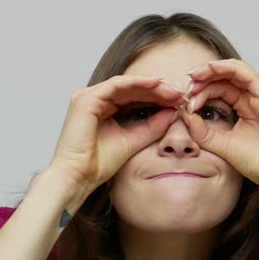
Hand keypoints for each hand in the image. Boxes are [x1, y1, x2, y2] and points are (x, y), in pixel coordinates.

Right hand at [50, 74, 187, 196]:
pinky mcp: (86, 99)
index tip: (179, 102)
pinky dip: (137, 83)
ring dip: (150, 85)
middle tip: (180, 93)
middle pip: (131, 88)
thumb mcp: (133, 141)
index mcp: (102, 109)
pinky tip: (155, 84)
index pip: (133, 97)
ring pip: (126, 84)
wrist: (78, 177)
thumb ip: (152, 126)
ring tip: (172, 90)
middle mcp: (94, 99)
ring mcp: (88, 97)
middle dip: (157, 90)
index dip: (157, 97)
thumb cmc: (98, 164)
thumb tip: (173, 112)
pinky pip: (116, 85)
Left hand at [178, 59, 258, 197]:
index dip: (200, 90)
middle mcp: (252, 98)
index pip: (219, 89)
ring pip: (235, 70)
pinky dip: (228, 68)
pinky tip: (211, 70)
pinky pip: (247, 74)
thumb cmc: (255, 163)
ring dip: (213, 69)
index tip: (184, 100)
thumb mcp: (219, 144)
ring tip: (195, 76)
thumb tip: (184, 113)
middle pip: (225, 77)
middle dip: (203, 77)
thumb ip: (201, 130)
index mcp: (242, 107)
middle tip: (187, 86)